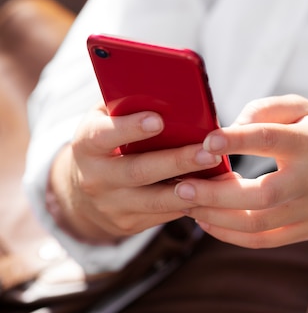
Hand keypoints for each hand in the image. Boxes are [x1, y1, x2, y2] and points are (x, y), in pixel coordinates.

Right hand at [49, 103, 222, 241]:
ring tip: (220, 177)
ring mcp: (112, 205)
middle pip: (138, 171)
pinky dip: (192, 203)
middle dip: (176, 161)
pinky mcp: (128, 224)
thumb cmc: (105, 142)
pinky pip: (164, 215)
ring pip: (155, 200)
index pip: (104, 136)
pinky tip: (215, 192)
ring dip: (191, 189)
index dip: (130, 128)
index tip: (158, 120)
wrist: (83, 194)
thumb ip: (126, 105)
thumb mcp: (104, 120)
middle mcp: (95, 178)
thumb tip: (166, 88)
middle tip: (208, 151)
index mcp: (86, 145)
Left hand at [174, 95, 307, 248]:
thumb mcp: (306, 110)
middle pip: (260, 195)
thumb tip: (228, 128)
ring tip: (186, 204)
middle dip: (215, 194)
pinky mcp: (306, 231)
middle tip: (181, 187)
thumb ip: (265, 110)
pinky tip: (207, 223)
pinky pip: (263, 241)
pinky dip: (231, 236)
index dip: (236, 141)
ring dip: (216, 218)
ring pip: (258, 224)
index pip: (270, 140)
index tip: (205, 141)